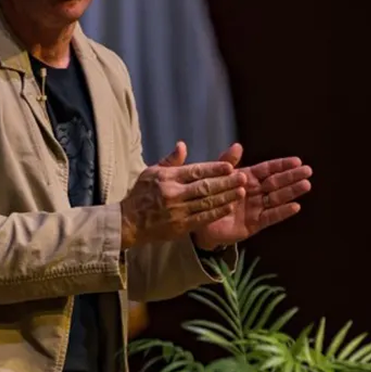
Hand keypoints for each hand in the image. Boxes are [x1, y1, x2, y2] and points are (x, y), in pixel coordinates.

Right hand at [120, 141, 245, 248]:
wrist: (128, 222)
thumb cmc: (141, 194)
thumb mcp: (151, 172)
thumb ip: (170, 160)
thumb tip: (182, 145)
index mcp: (167, 178)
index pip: (195, 171)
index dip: (214, 169)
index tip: (230, 166)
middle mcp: (173, 193)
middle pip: (205, 186)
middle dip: (226, 182)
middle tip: (243, 177)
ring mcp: (177, 211)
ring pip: (206, 202)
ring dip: (226, 197)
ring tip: (241, 191)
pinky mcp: (180, 226)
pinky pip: (202, 218)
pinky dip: (217, 212)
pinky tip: (229, 206)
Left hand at [191, 143, 312, 249]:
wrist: (197, 222)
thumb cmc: (207, 197)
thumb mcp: (215, 177)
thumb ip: (226, 163)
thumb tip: (238, 145)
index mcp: (246, 179)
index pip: (267, 169)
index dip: (282, 165)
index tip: (297, 160)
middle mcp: (254, 193)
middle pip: (276, 183)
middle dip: (292, 176)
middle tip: (308, 171)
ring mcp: (255, 208)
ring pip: (277, 198)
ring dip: (291, 192)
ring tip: (306, 185)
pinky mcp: (254, 224)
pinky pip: (270, 217)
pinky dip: (282, 212)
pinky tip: (295, 206)